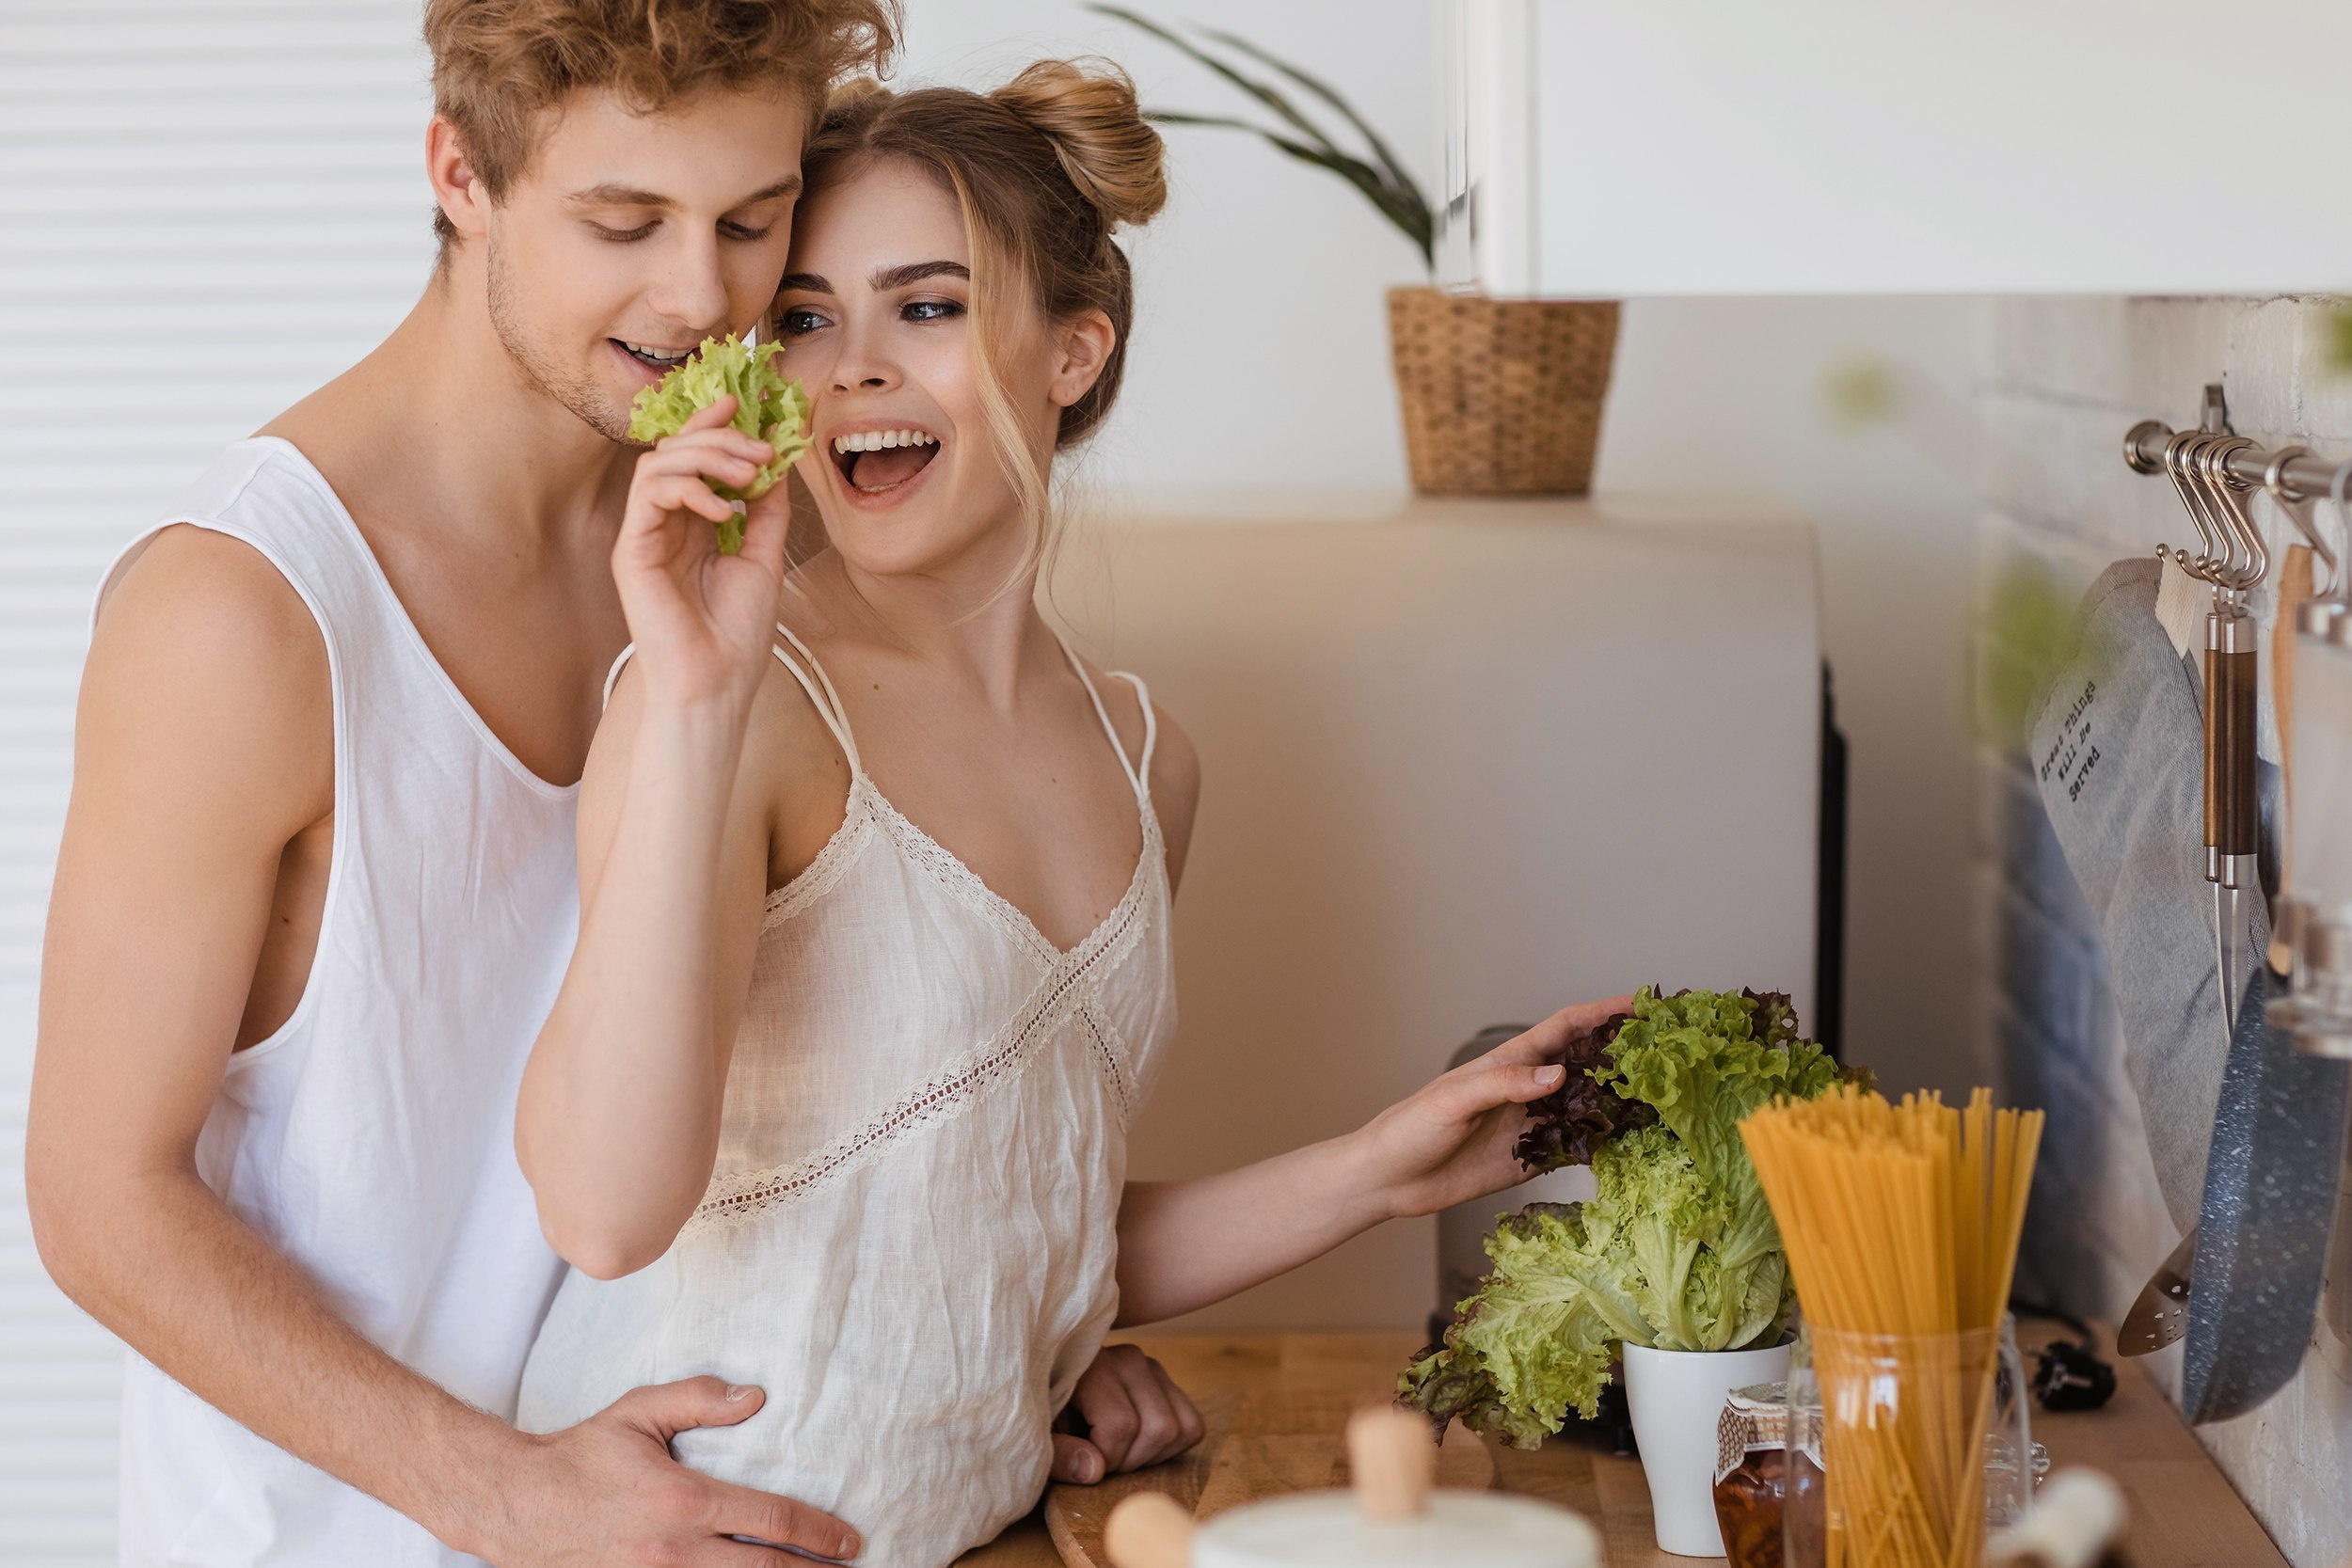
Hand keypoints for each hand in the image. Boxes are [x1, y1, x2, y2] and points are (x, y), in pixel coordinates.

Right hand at [465, 1378, 861, 1565]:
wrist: (518, 1506)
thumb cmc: (583, 1455)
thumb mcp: (639, 1413)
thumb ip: (699, 1400)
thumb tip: (757, 1396)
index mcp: (684, 1501)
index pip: (771, 1520)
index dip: (819, 1533)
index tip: (850, 1539)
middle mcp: (675, 1550)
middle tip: (847, 1565)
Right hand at [610, 396, 792, 710]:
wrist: (717, 684)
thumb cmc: (737, 634)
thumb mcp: (764, 559)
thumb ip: (767, 511)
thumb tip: (778, 463)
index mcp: (693, 525)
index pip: (694, 458)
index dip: (714, 425)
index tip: (744, 403)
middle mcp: (664, 524)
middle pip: (675, 451)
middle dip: (720, 437)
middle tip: (760, 447)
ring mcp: (644, 536)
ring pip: (658, 464)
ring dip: (707, 456)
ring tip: (747, 474)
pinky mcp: (631, 551)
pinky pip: (649, 494)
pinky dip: (688, 488)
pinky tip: (723, 511)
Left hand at [1048, 1343, 1205, 1483]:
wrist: (1049, 1383)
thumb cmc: (1042, 1414)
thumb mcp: (1038, 1436)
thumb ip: (1058, 1454)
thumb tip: (1095, 1469)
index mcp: (1091, 1367)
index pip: (1121, 1425)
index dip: (1106, 1460)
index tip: (1084, 1462)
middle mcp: (1128, 1359)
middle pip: (1158, 1429)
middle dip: (1131, 1460)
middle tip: (1102, 1459)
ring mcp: (1151, 1367)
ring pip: (1179, 1428)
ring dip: (1151, 1455)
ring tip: (1119, 1451)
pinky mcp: (1166, 1381)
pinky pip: (1192, 1425)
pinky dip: (1170, 1447)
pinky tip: (1137, 1444)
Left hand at [1352, 997, 1637, 1222]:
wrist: (1390, 1180)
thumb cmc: (1411, 1129)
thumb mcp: (1454, 1100)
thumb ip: (1505, 1085)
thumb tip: (1559, 1075)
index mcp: (1510, 1063)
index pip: (1566, 1027)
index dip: (1603, 1013)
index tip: (1641, 1004)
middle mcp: (1528, 1090)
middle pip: (1587, 1064)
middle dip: (1625, 1054)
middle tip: (1670, 1053)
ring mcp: (1533, 1125)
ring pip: (1588, 1106)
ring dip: (1621, 1101)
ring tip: (1665, 1099)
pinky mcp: (1531, 1161)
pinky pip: (1576, 1148)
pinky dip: (1604, 1146)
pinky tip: (1633, 1147)